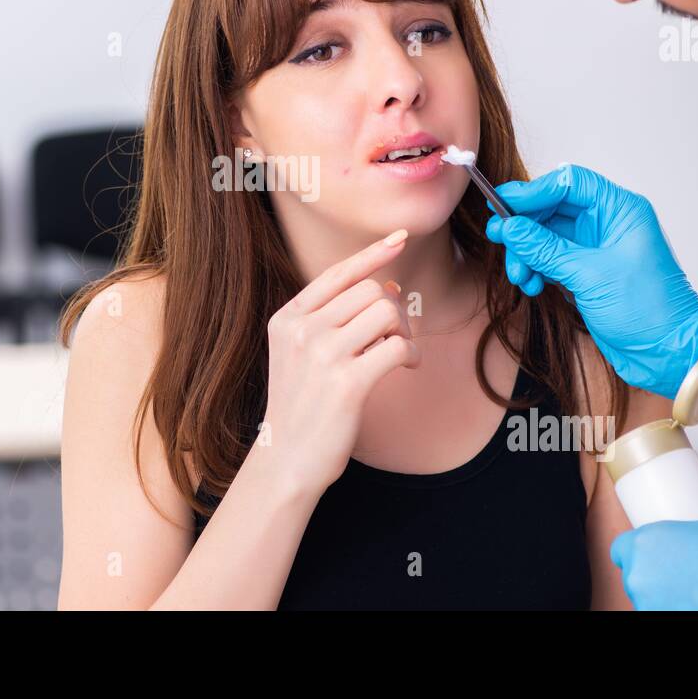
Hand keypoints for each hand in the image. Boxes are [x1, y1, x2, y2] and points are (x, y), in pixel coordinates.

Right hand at [262, 230, 419, 495]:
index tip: (399, 238)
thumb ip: (333, 320)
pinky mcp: (347, 382)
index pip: (337, 273)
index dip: (372, 253)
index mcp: (287, 319)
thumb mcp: (299, 355)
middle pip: (370, 291)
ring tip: (400, 353)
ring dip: (403, 331)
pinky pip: (397, 345)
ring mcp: (322, 355)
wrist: (286, 461)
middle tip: (394, 336)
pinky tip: (407, 366)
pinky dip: (411, 353)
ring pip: (386, 312)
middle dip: (393, 309)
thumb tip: (387, 285)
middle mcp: (301, 331)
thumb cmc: (302, 407)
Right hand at [484, 164, 697, 397]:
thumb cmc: (650, 311)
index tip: (503, 203)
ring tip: (519, 275)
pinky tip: (531, 285)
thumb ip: (545, 249)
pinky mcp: (585, 272)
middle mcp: (607, 224)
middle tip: (499, 237)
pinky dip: (535, 269)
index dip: (533, 191)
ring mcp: (595, 248)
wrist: (668, 353)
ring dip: (526, 253)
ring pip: (546, 236)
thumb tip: (510, 227)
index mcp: (620, 211)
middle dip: (524, 226)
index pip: (569, 184)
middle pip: (552, 208)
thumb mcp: (590, 275)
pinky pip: (549, 259)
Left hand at [610, 488, 697, 609]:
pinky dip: (681, 609)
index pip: (621, 549)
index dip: (637, 550)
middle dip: (656, 574)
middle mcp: (644, 579)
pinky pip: (669, 614)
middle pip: (636, 577)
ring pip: (651, 601)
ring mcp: (657, 608)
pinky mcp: (675, 625)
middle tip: (683, 571)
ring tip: (695, 591)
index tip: (654, 552)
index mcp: (647, 545)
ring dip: (667, 596)